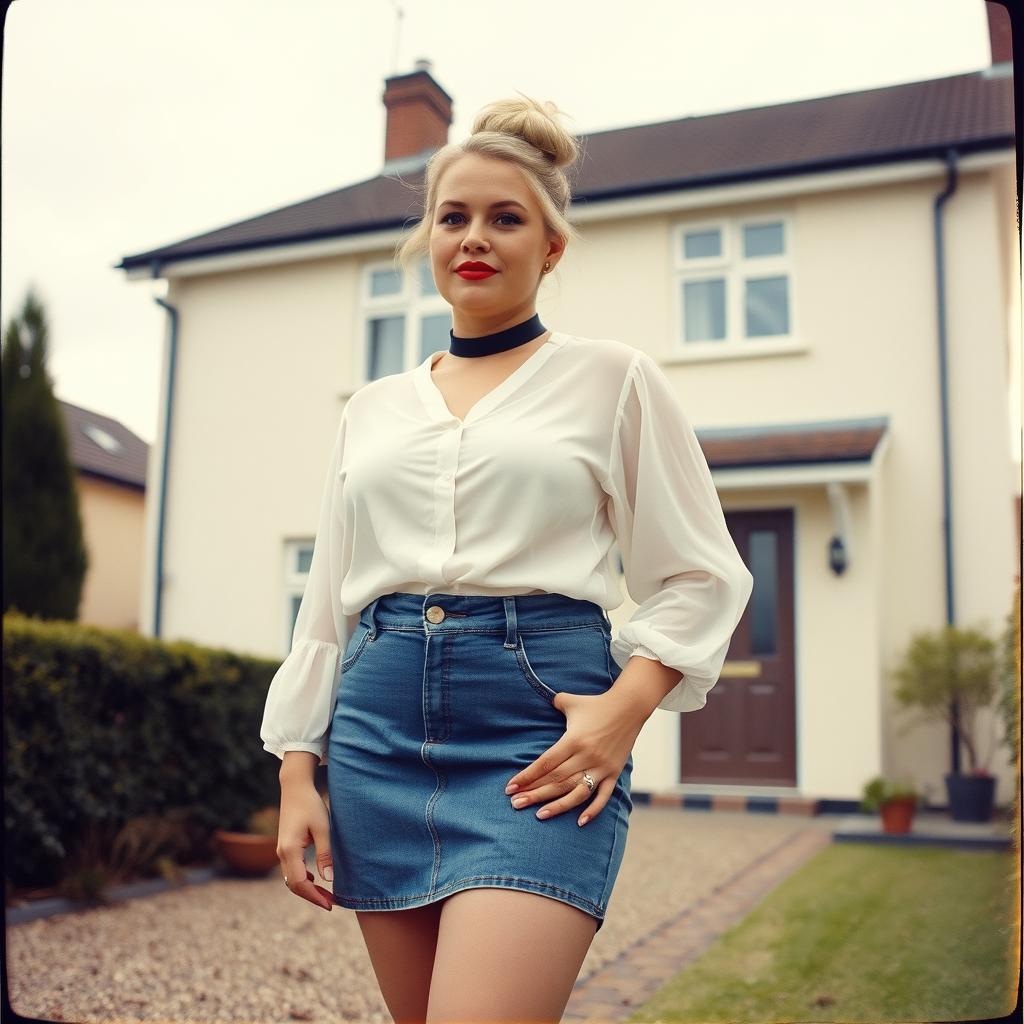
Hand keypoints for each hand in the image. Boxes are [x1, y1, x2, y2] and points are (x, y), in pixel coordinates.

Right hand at [277, 781, 334, 911]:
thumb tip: (329, 880)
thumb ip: (325, 854)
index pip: (301, 883)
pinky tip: (316, 878)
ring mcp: (281, 850)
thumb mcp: (323, 829)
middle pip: (294, 885)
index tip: (331, 904)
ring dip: (308, 888)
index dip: (315, 897)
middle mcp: (282, 853)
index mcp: (290, 851)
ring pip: (292, 878)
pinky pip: (292, 869)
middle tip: (332, 903)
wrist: (295, 787)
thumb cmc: (310, 805)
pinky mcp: (285, 846)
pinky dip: (303, 878)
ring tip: (327, 894)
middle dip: (313, 896)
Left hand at [504, 690, 643, 826]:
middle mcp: (586, 756)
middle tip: (515, 804)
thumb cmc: (596, 703)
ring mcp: (601, 767)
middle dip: (534, 793)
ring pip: (576, 792)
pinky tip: (579, 822)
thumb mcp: (570, 701)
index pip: (545, 763)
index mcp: (573, 740)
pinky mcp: (614, 773)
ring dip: (557, 806)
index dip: (527, 776)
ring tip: (539, 815)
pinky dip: (593, 810)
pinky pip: (603, 796)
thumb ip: (553, 703)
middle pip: (556, 780)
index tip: (510, 787)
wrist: (630, 706)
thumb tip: (538, 699)